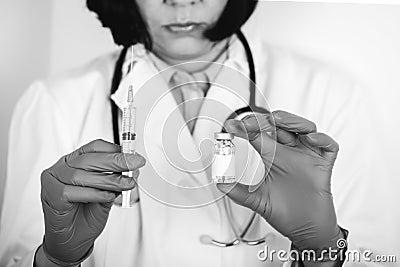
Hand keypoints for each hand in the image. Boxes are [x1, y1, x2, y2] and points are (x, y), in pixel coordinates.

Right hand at [39, 139, 145, 264]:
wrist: (73, 241)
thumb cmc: (86, 216)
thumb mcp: (107, 194)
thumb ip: (115, 181)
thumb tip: (133, 169)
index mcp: (75, 162)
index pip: (94, 147)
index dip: (114, 149)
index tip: (133, 156)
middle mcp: (62, 168)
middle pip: (89, 159)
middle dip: (116, 161)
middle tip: (135, 164)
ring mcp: (54, 181)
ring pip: (82, 174)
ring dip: (109, 179)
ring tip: (125, 184)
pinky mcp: (52, 195)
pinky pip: (74, 191)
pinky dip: (94, 193)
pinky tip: (108, 195)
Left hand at [217, 111, 341, 250]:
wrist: (305, 230)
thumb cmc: (284, 211)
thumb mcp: (256, 200)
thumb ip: (237, 191)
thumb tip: (219, 183)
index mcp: (272, 156)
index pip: (259, 134)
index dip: (246, 128)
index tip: (232, 127)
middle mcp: (289, 153)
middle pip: (281, 126)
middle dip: (266, 120)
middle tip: (252, 123)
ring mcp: (307, 157)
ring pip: (304, 129)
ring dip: (292, 121)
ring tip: (278, 119)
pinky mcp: (323, 166)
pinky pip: (328, 147)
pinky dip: (321, 139)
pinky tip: (310, 139)